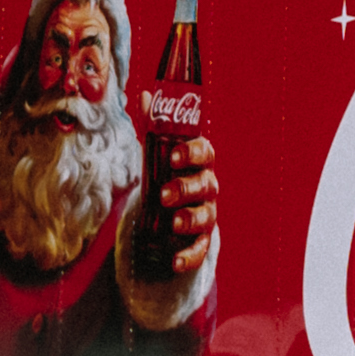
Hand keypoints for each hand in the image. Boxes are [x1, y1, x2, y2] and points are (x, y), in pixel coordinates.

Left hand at [136, 139, 224, 307]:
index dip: (192, 152)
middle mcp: (206, 187)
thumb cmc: (165, 177)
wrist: (168, 216)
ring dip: (190, 218)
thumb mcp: (156, 154)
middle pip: (206, 184)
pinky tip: (174, 261)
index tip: (174, 156)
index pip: (205, 151)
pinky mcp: (199, 241)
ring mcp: (205, 214)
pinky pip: (200, 249)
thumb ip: (153, 128)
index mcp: (197, 162)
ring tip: (173, 222)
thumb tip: (147, 94)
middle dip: (186, 187)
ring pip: (207, 215)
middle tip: (164, 194)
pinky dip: (189, 255)